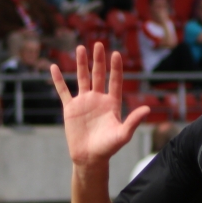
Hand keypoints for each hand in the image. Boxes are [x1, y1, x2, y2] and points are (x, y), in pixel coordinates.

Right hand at [53, 42, 148, 168]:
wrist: (89, 159)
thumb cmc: (108, 148)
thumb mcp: (123, 135)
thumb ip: (134, 121)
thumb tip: (148, 109)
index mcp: (112, 103)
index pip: (115, 81)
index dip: (115, 68)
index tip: (116, 54)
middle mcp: (98, 99)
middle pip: (98, 75)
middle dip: (98, 60)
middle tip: (98, 44)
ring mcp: (84, 102)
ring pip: (82, 78)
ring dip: (81, 64)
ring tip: (80, 48)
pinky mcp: (70, 109)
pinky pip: (63, 91)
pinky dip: (58, 80)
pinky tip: (54, 67)